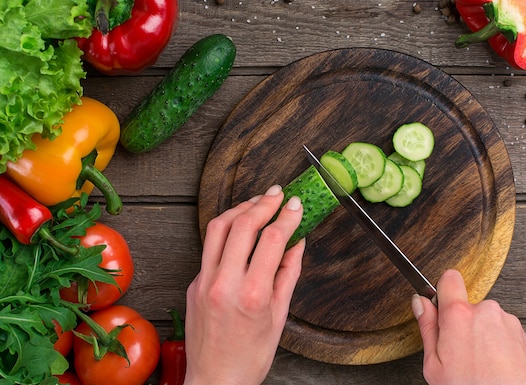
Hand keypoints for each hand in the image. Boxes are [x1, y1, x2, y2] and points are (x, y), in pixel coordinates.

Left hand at [184, 185, 304, 384]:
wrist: (216, 382)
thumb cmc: (249, 357)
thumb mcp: (279, 316)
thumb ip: (288, 273)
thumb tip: (297, 242)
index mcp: (251, 294)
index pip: (272, 239)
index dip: (287, 216)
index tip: (296, 204)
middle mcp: (224, 283)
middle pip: (242, 224)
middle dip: (263, 203)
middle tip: (277, 194)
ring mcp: (203, 282)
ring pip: (218, 228)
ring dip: (239, 209)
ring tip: (256, 203)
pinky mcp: (193, 283)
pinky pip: (209, 247)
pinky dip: (227, 230)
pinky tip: (240, 229)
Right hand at [412, 269, 525, 384]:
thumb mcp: (435, 366)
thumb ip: (427, 328)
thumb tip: (420, 303)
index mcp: (459, 316)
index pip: (449, 279)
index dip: (443, 290)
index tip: (441, 304)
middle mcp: (488, 312)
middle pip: (470, 308)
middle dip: (464, 325)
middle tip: (460, 355)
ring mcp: (511, 325)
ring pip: (490, 323)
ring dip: (485, 339)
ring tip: (482, 368)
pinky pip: (509, 337)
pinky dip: (504, 351)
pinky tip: (498, 371)